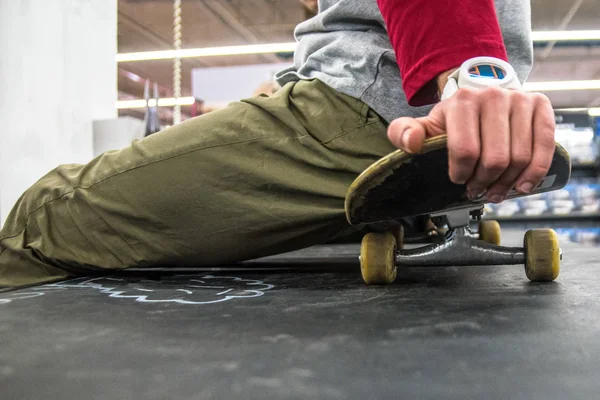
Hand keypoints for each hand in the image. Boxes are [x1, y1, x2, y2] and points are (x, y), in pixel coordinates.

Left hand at [387, 87, 555, 202]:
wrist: (480, 94)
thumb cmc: (453, 118)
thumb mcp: (425, 125)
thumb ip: (404, 133)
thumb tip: (411, 143)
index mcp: (462, 101)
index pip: (466, 150)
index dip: (462, 174)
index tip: (459, 180)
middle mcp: (493, 96)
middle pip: (495, 158)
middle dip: (484, 182)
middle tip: (477, 190)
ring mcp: (520, 99)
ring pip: (519, 157)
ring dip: (508, 183)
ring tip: (495, 191)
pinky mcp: (541, 106)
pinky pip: (545, 146)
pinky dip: (535, 172)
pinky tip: (522, 185)